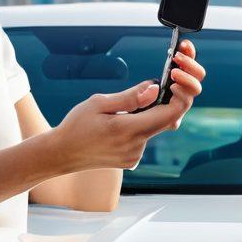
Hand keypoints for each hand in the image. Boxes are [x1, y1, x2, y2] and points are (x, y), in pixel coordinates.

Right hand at [53, 38, 205, 170]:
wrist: (61, 153)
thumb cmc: (76, 125)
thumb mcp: (99, 103)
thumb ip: (130, 97)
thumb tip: (155, 88)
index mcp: (128, 130)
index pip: (170, 114)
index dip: (179, 96)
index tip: (172, 82)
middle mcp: (136, 146)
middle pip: (165, 121)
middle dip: (163, 102)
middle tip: (148, 88)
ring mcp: (135, 155)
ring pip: (154, 128)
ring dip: (147, 114)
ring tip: (121, 109)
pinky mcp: (131, 160)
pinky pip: (144, 137)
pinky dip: (138, 126)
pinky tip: (117, 124)